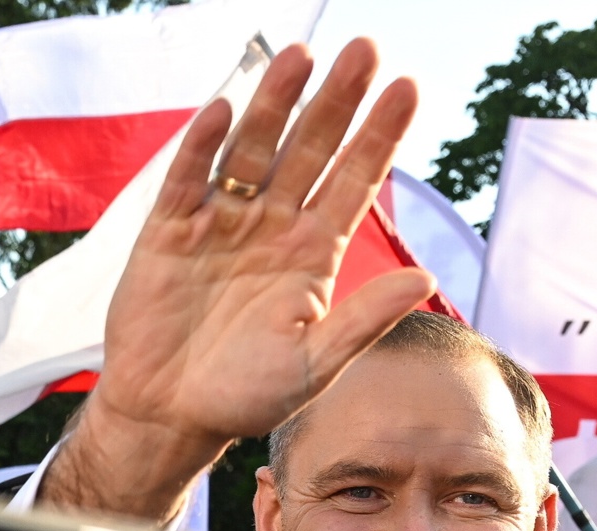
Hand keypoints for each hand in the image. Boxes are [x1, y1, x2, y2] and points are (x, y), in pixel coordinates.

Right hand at [40, 41, 430, 522]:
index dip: (379, 136)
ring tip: (299, 56)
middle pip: (310, 150)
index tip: (407, 88)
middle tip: (364, 50)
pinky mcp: (170, 231)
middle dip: (336, 101)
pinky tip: (224, 108)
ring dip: (274, 104)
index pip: (355, 182)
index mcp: (312, 254)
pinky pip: (189, 178)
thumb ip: (365, 320)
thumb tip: (427, 278)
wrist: (169, 414)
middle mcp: (272, 225)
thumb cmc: (246, 397)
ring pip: (252, 149)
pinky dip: (202, 145)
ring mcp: (221, 222)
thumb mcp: (315, 366)